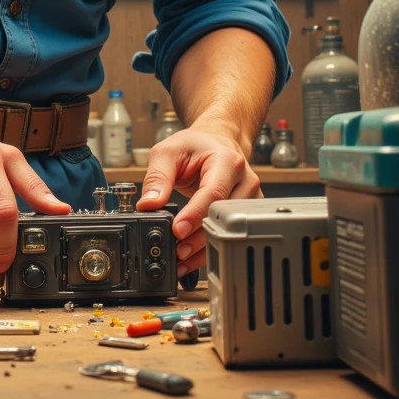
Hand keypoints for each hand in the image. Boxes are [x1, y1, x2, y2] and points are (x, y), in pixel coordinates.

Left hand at [136, 128, 261, 276]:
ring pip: (229, 231)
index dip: (195, 215)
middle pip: (223, 217)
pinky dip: (211, 248)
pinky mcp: (246, 213)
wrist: (216, 142)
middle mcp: (243, 181)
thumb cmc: (196, 145)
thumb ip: (157, 177)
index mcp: (227, 161)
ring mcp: (249, 199)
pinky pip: (230, 235)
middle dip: (199, 237)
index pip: (213, 194)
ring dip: (205, 247)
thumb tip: (149, 204)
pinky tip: (194, 256)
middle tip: (177, 250)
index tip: (177, 231)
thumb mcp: (169, 152)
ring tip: (182, 257)